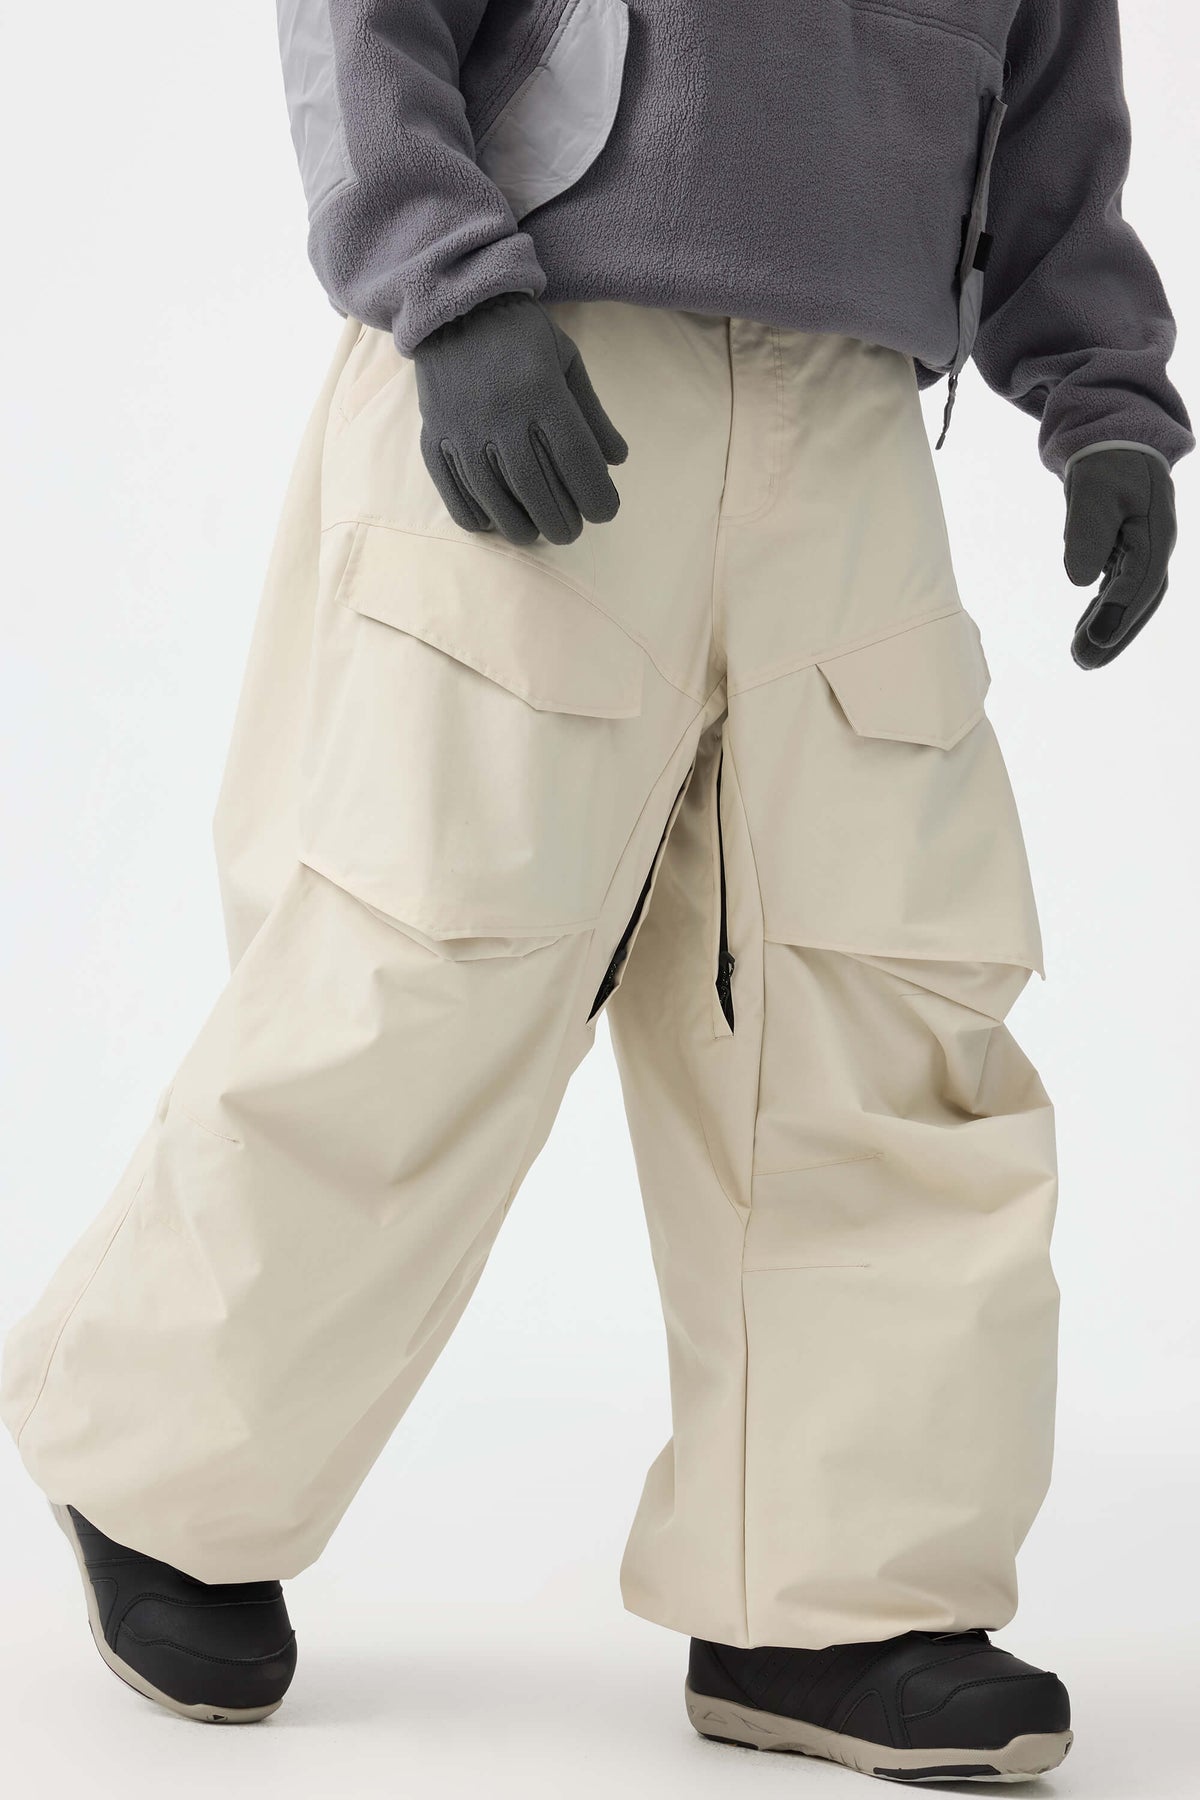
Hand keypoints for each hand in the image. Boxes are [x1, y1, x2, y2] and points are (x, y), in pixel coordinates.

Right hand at [413, 293, 627, 546]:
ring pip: (495, 499)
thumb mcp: (567, 360)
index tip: (605, 511)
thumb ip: (592, 413)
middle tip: (572, 530)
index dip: (596, 495)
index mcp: (541, 393)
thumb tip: (617, 461)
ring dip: (521, 527)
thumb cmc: (521, 336)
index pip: (577, 460)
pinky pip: (454, 492)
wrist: (454, 307)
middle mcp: (500, 416)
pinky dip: (476, 516)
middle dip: (561, 521)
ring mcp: (462, 430)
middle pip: (537, 489)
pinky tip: (493, 521)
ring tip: (536, 532)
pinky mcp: (434, 437)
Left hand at [1063, 448, 1176, 668]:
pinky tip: (1083, 633)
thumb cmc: (1104, 465)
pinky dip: (1102, 613)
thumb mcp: (1091, 493)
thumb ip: (1086, 534)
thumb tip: (1080, 581)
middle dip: (1115, 634)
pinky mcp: (1128, 556)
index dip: (1119, 613)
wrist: (1113, 444)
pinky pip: (1118, 592)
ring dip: (1108, 630)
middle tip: (1084, 662)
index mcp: (1155, 532)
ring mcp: (1144, 553)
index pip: (1141, 581)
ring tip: (1080, 659)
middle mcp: (1156, 547)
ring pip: (1130, 601)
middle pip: (1141, 600)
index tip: (1096, 640)